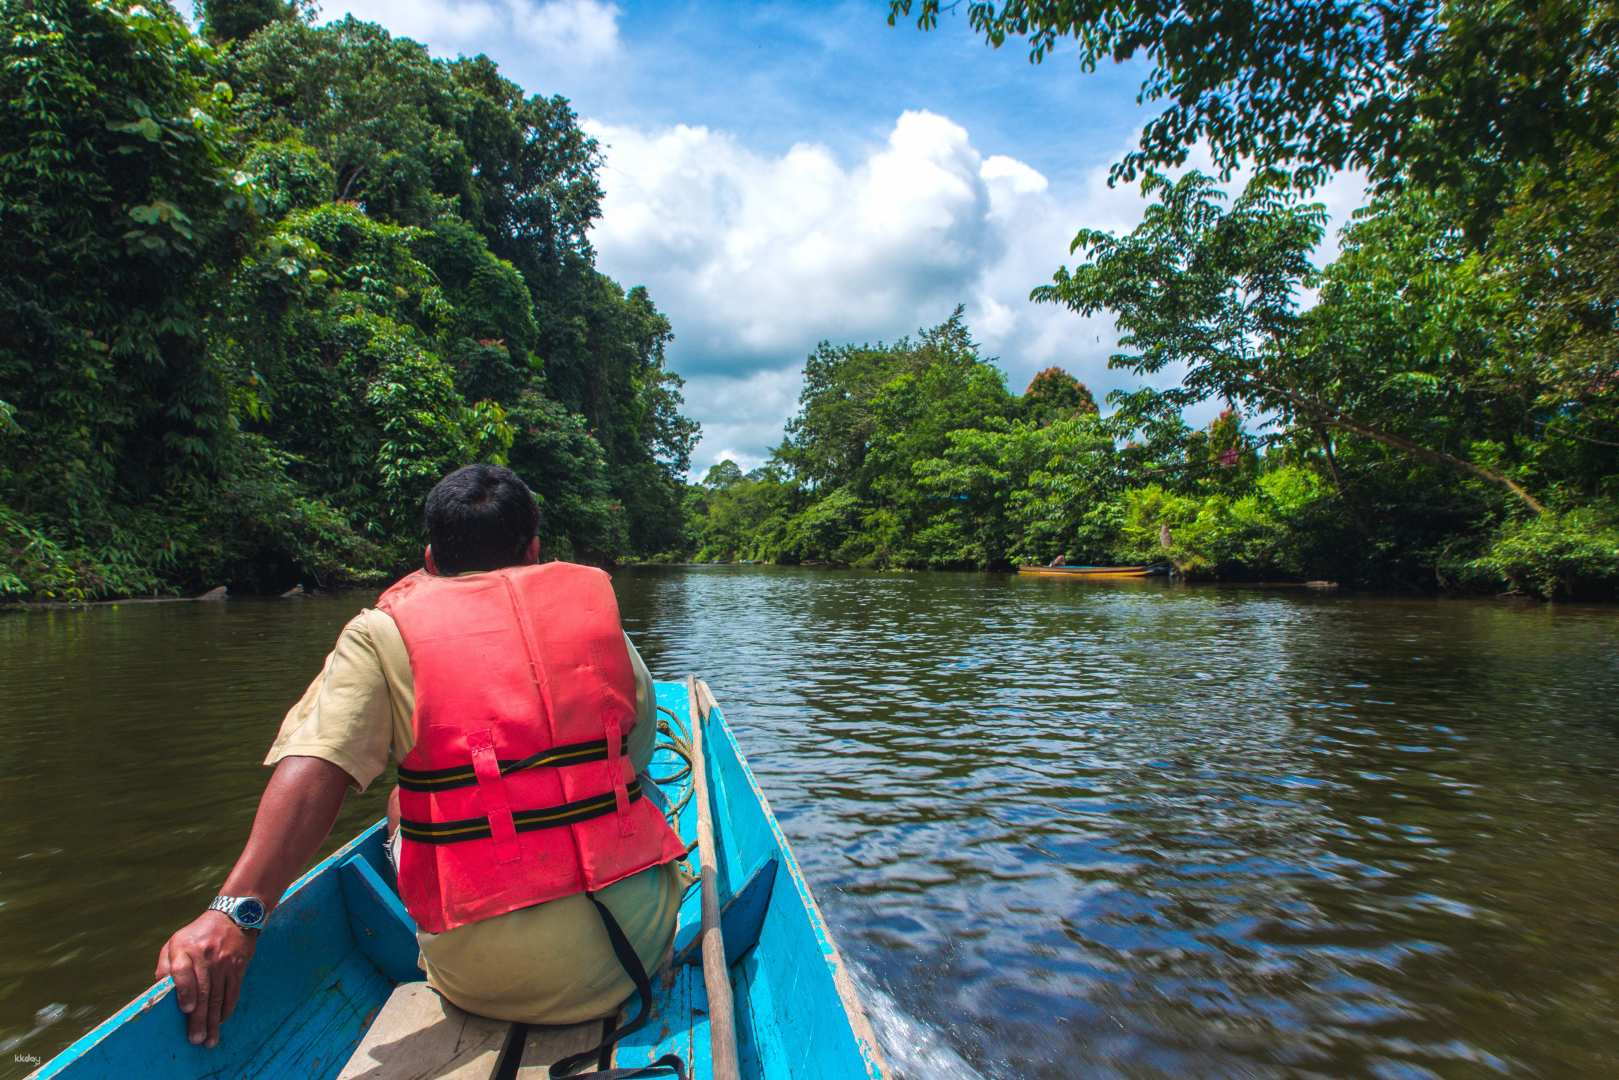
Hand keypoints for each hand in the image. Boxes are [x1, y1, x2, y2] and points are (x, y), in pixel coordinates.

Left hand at [155, 910, 257, 1047]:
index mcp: (184, 949)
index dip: (186, 991)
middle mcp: (206, 956)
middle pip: (203, 990)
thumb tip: (159, 992)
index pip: (183, 970)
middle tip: (196, 1039)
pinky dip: (227, 1009)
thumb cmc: (198, 934)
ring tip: (210, 1039)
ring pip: (219, 996)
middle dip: (200, 1018)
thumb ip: (165, 965)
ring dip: (214, 1020)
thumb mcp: (175, 942)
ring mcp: (224, 962)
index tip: (187, 1009)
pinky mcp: (238, 967)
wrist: (234, 915)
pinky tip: (221, 1021)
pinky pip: (233, 992)